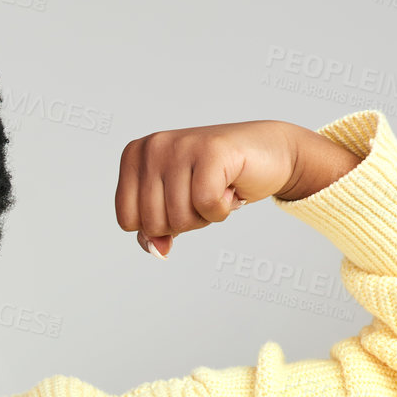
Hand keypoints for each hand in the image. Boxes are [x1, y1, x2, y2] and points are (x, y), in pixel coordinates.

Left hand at [113, 120, 296, 258]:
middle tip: (203, 195)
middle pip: (152, 223)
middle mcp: (152, 146)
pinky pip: (206, 204)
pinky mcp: (210, 150)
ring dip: (205, 215)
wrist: (269, 153)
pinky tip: (230, 187)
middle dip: (184, 221)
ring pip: (179, 217)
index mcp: (134, 156)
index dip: (159, 225)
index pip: (127, 220)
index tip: (182, 201)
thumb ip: (155, 231)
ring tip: (218, 188)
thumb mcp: (176, 206)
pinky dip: (222, 209)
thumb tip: (157, 251)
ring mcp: (180, 145)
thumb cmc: (218, 180)